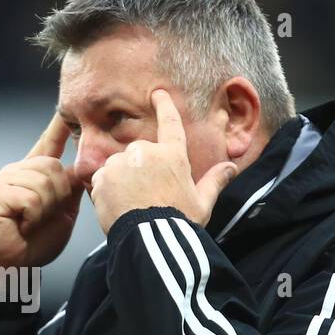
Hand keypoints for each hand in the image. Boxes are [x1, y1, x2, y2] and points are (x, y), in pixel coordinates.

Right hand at [0, 113, 82, 277]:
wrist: (11, 267)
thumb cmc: (34, 242)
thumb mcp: (62, 212)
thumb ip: (70, 189)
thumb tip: (81, 169)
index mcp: (32, 173)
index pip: (47, 142)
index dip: (58, 126)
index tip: (67, 110)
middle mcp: (16, 170)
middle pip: (53, 166)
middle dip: (58, 195)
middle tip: (43, 216)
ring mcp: (5, 181)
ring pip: (44, 182)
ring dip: (45, 208)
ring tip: (31, 221)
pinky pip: (32, 198)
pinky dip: (34, 216)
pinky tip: (22, 225)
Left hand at [89, 89, 237, 233]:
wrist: (148, 240)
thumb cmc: (178, 222)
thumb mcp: (202, 203)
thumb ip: (214, 181)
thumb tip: (231, 167)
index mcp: (172, 156)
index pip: (170, 124)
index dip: (165, 106)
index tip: (158, 94)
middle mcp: (146, 153)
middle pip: (140, 153)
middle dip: (140, 169)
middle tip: (146, 195)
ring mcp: (122, 163)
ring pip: (119, 165)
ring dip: (122, 179)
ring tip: (132, 203)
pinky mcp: (103, 177)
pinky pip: (103, 179)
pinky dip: (107, 190)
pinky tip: (118, 206)